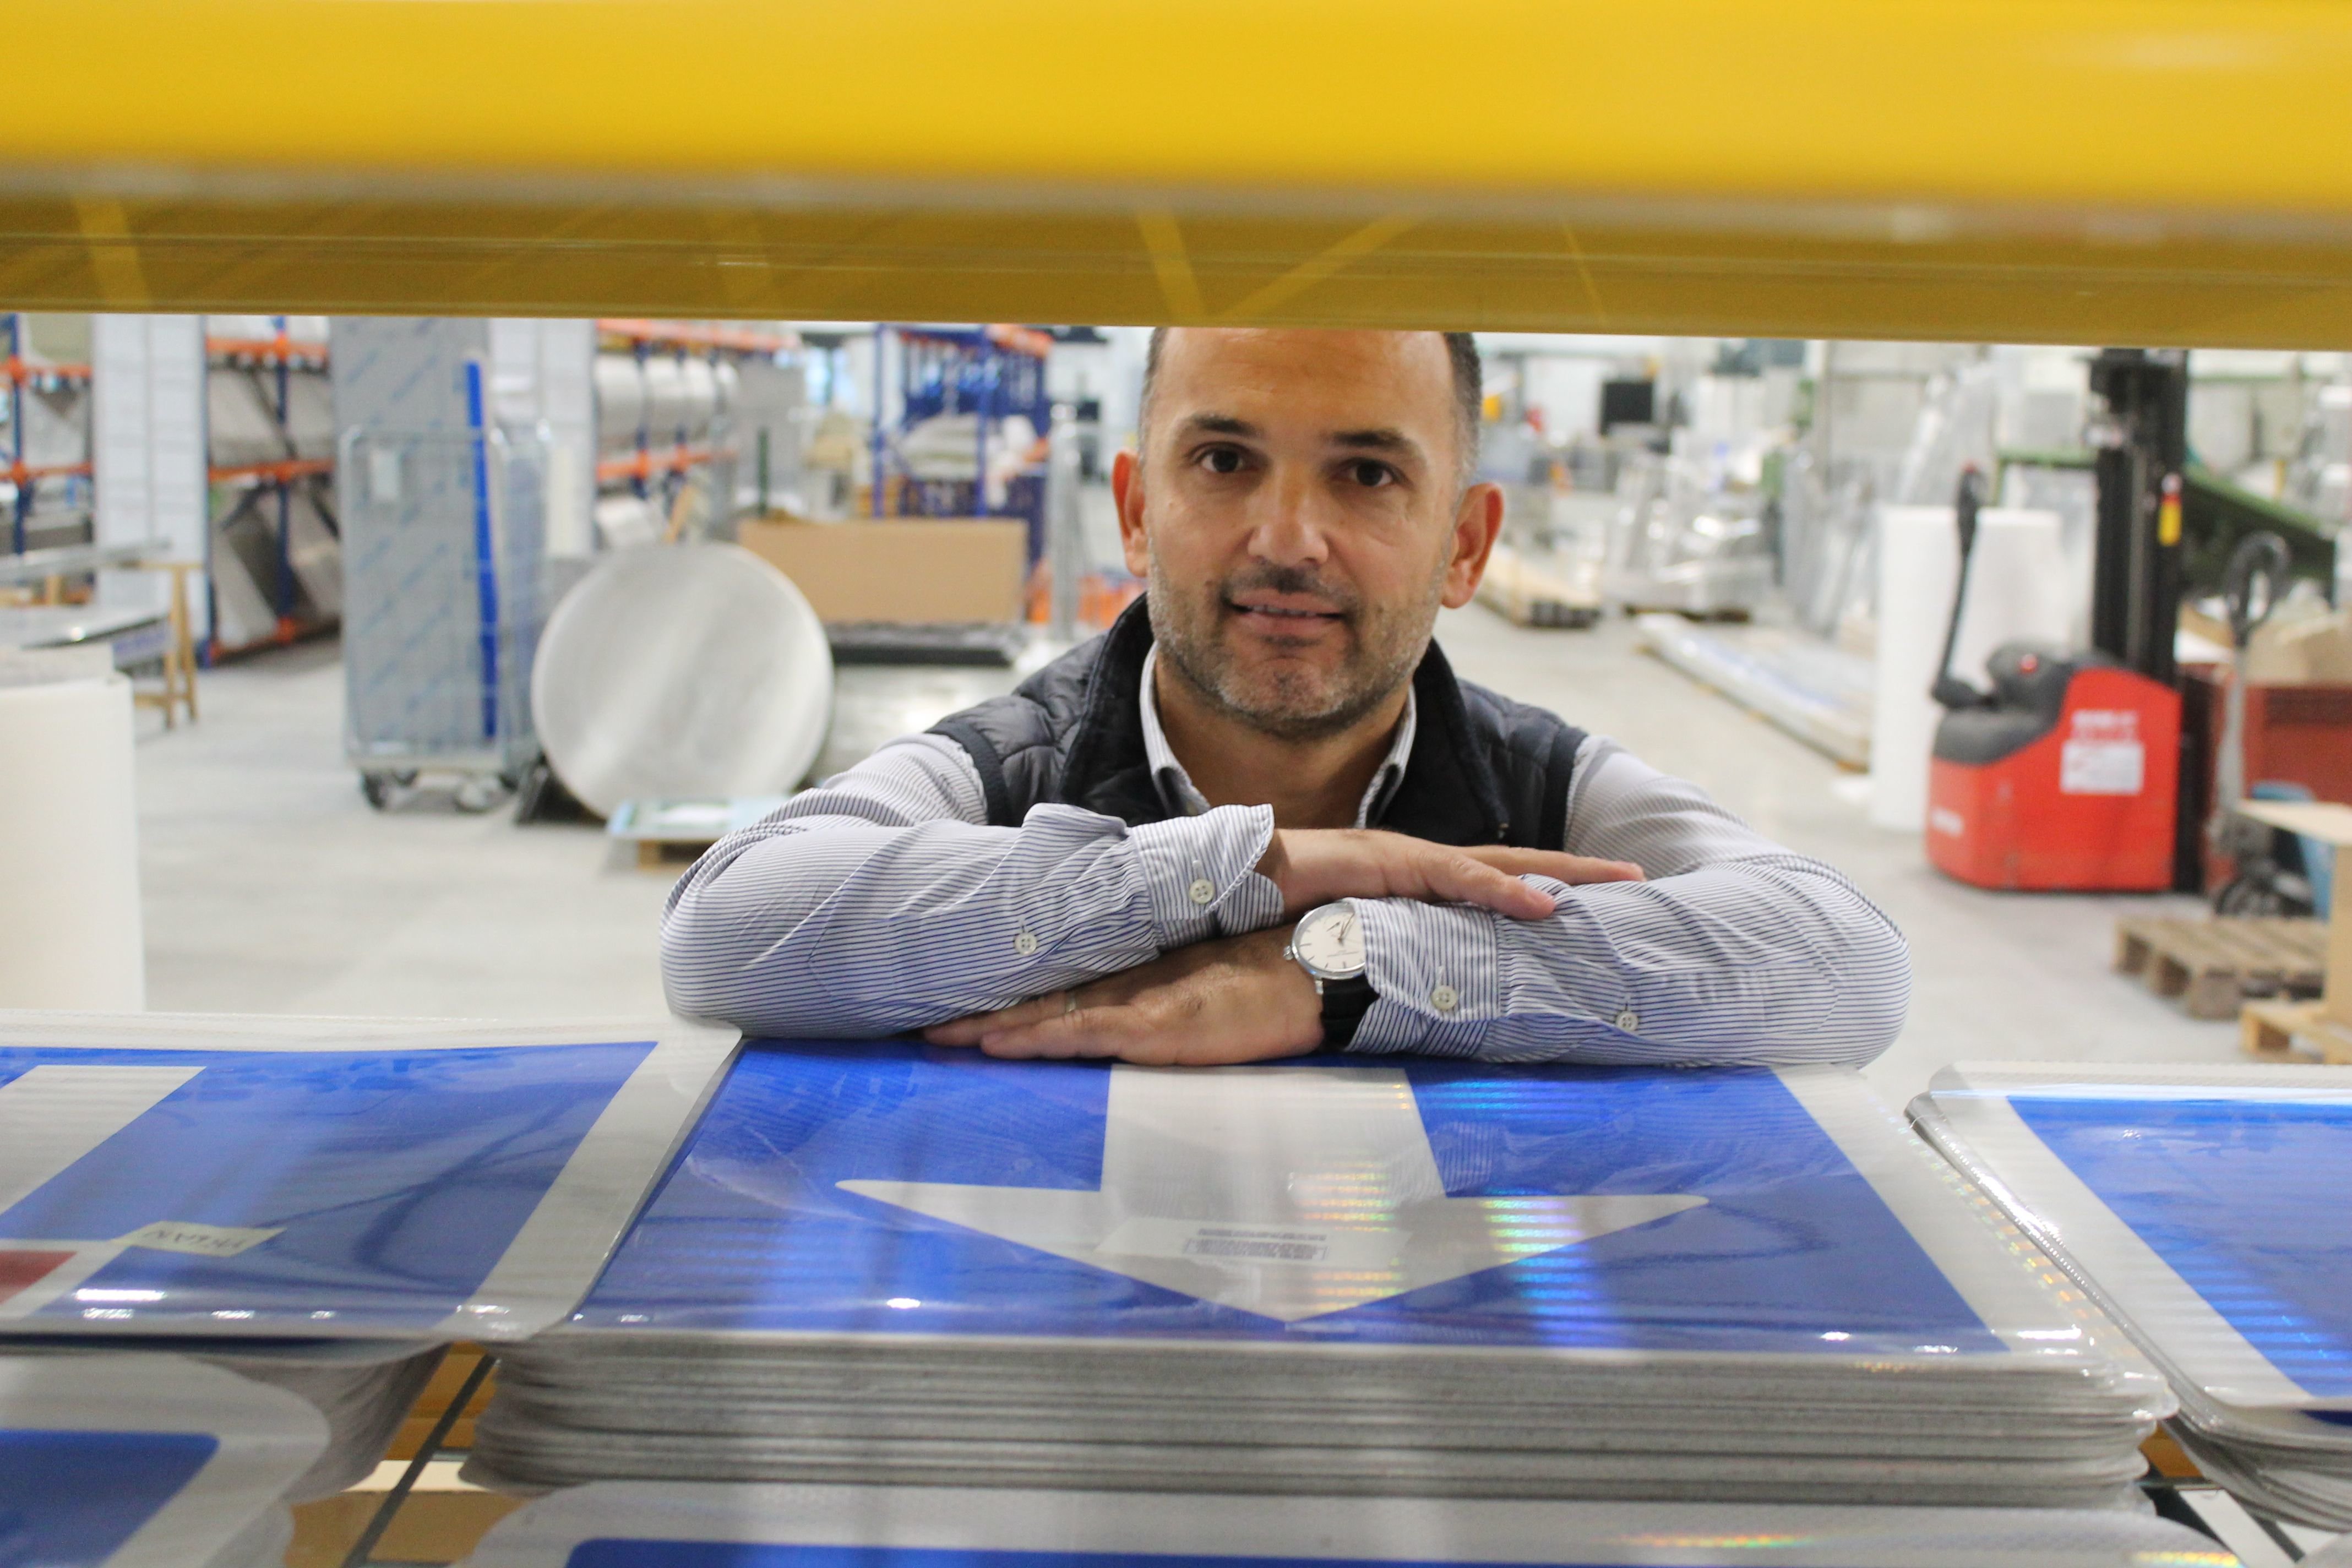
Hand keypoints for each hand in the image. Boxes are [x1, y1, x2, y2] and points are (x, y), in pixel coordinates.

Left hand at [923, 928, 1321, 1065]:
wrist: (1315, 969)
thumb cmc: (1263, 983)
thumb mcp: (1200, 992)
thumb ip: (1158, 1000)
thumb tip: (1114, 1020)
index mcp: (1136, 976)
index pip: (1060, 987)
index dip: (1010, 999)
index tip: (961, 1012)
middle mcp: (1128, 984)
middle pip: (1042, 999)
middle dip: (983, 1015)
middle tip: (927, 1029)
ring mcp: (1141, 1003)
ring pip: (1053, 1015)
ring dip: (997, 1029)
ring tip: (944, 1036)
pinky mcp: (1160, 1024)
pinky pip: (1090, 1032)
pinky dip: (1044, 1038)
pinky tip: (1004, 1044)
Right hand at [1256, 828, 1641, 920]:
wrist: (1227, 881)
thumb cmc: (1279, 914)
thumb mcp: (1347, 939)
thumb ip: (1384, 954)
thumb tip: (1410, 991)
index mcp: (1411, 881)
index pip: (1488, 881)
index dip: (1541, 887)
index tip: (1593, 899)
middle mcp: (1416, 862)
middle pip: (1511, 863)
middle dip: (1576, 870)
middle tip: (1636, 878)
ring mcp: (1406, 857)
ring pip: (1499, 864)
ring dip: (1560, 874)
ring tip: (1615, 884)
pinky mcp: (1390, 862)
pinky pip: (1458, 876)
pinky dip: (1505, 888)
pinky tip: (1545, 902)